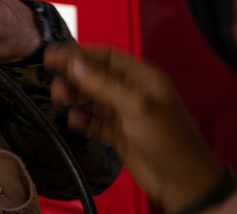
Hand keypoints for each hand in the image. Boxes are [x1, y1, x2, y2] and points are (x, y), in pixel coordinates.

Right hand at [45, 43, 224, 212]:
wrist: (183, 182)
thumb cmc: (173, 142)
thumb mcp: (136, 106)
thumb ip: (104, 84)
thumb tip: (77, 63)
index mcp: (143, 77)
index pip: (106, 56)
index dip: (80, 54)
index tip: (56, 55)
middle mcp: (134, 92)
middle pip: (96, 76)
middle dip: (74, 76)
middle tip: (53, 78)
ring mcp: (126, 114)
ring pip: (93, 98)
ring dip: (75, 96)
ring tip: (59, 97)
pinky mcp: (120, 134)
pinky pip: (95, 122)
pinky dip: (83, 120)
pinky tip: (74, 121)